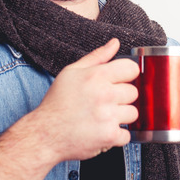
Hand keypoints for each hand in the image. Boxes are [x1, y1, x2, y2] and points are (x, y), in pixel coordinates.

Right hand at [31, 38, 139, 161]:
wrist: (45, 133)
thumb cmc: (57, 102)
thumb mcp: (72, 72)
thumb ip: (97, 56)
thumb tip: (115, 43)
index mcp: (97, 76)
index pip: (132, 69)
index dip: (126, 75)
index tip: (119, 82)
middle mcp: (105, 94)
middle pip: (133, 92)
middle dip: (121, 98)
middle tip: (104, 102)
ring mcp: (108, 116)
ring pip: (133, 113)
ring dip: (121, 117)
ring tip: (103, 117)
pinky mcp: (110, 136)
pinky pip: (127, 135)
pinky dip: (117, 136)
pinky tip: (102, 131)